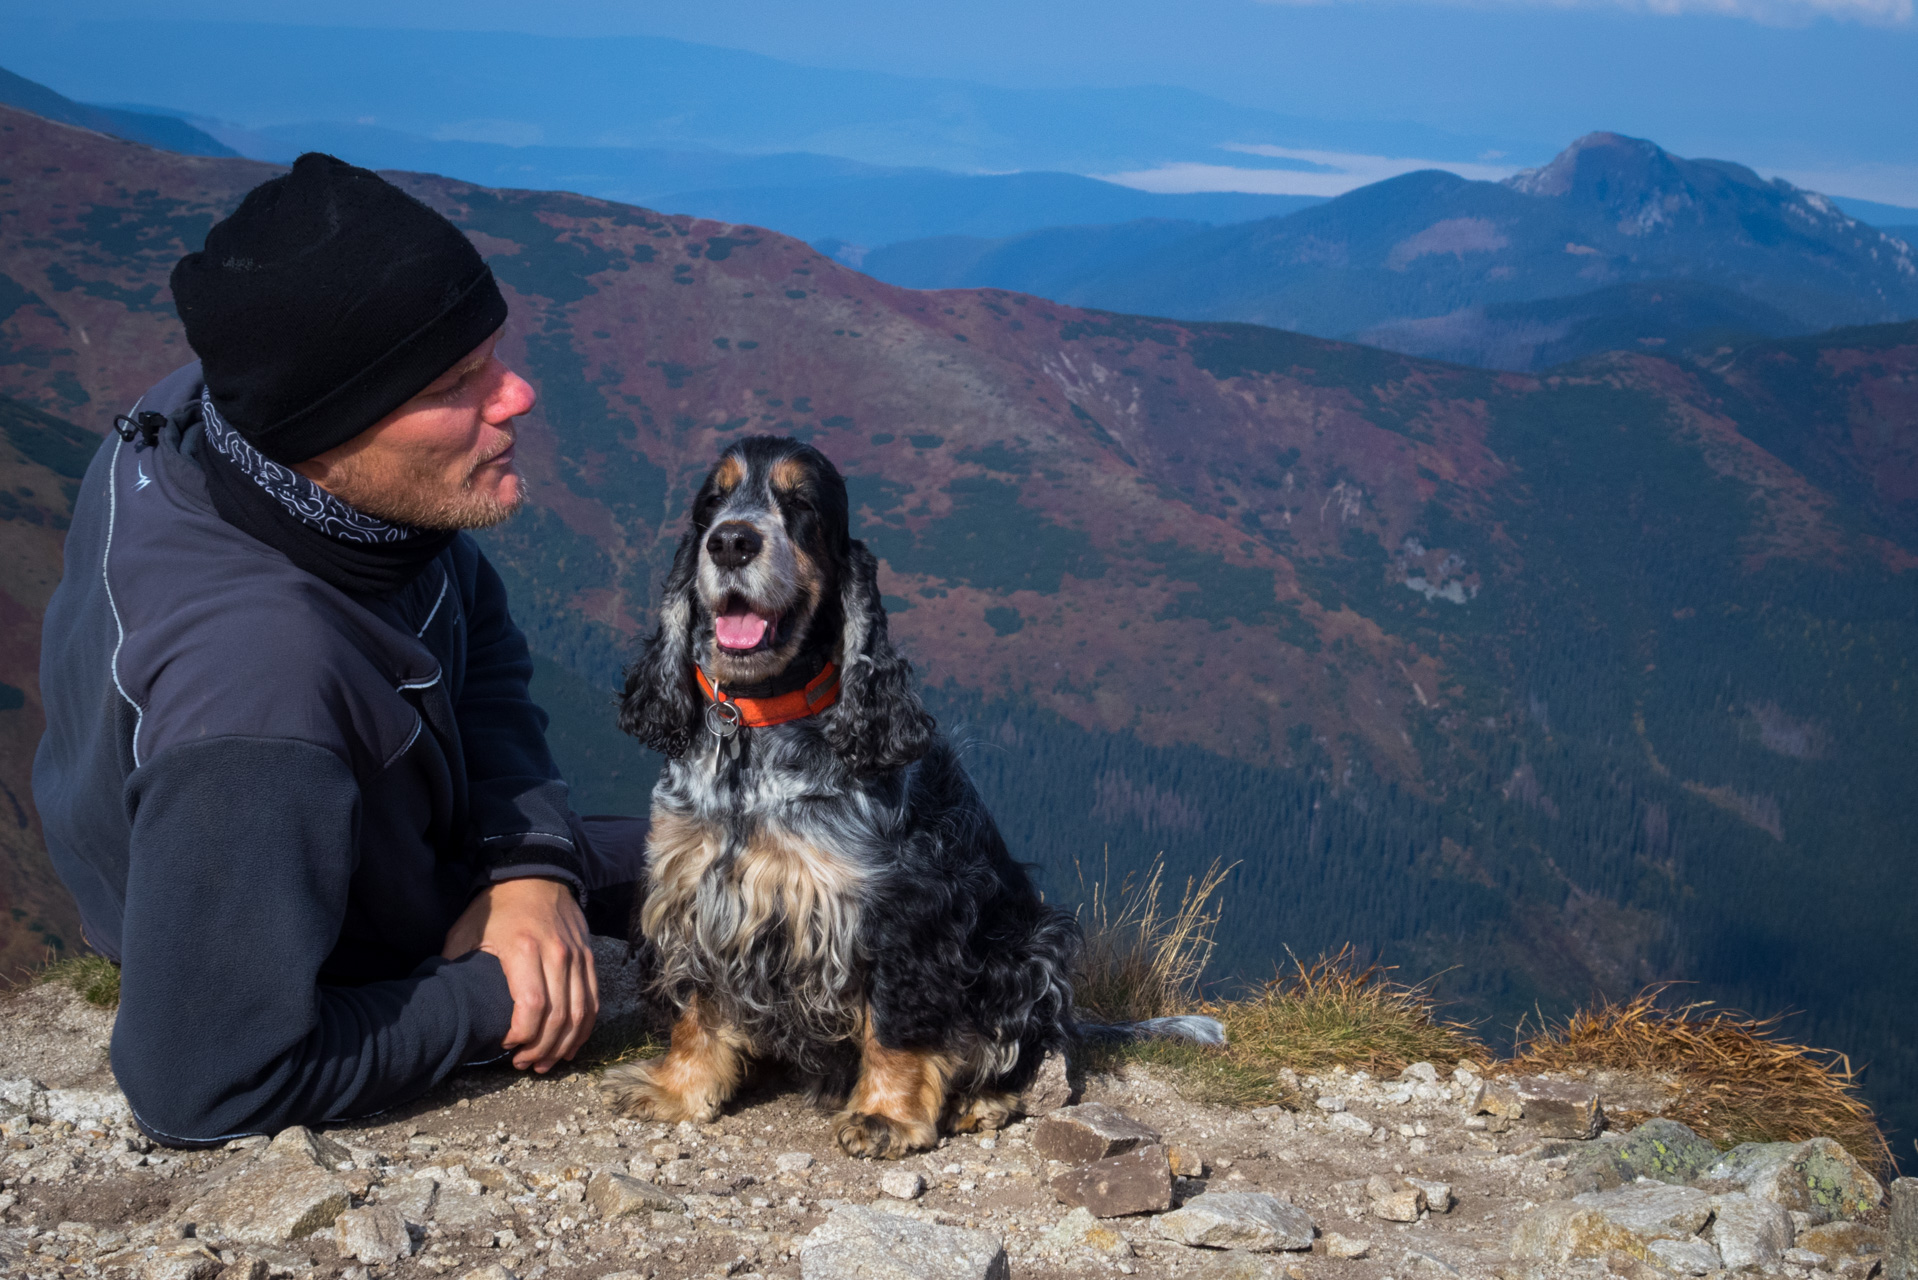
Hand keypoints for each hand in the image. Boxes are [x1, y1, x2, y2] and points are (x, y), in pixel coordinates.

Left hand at [443, 877, 598, 1071]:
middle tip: (522, 1063)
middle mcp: (557, 954)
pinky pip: (593, 1000)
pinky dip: (584, 1028)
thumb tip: (442, 1004)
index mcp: (524, 950)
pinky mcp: (588, 957)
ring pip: (581, 1013)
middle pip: (559, 1016)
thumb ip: (456, 968)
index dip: (521, 1036)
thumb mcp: (467, 932)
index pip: (532, 1007)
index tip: (504, 1046)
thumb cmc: (497, 907)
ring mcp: (577, 956)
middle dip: (541, 1048)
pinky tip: (569, 1045)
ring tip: (544, 1062)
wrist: (535, 874)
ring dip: (564, 1044)